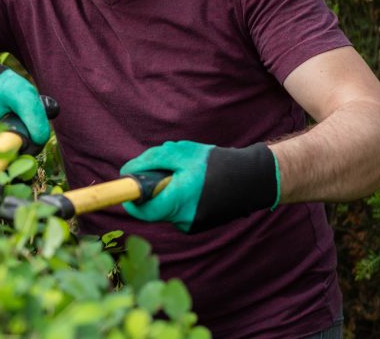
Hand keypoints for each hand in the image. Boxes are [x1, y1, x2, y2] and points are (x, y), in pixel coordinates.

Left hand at [120, 140, 279, 233]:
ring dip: (165, 194)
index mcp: (180, 199)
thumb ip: (151, 160)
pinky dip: (177, 200)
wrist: (252, 180)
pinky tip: (194, 187)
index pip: (144, 210)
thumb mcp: (181, 153)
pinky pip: (176, 213)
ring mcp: (192, 225)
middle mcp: (185, 218)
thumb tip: (127, 172)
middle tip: (164, 172)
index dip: (131, 200)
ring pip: (164, 209)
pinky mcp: (197, 226)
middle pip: (153, 208)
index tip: (128, 187)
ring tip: (185, 177)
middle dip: (152, 190)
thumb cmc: (215, 163)